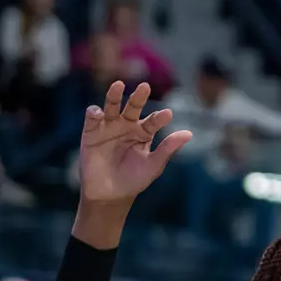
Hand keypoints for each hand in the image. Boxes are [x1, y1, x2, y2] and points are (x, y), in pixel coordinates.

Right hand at [78, 81, 190, 204]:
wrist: (109, 195)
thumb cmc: (134, 180)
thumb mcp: (153, 165)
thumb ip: (168, 149)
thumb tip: (189, 133)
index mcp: (144, 132)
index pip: (154, 121)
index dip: (160, 118)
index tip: (168, 114)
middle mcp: (127, 126)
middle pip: (133, 107)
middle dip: (138, 97)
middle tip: (145, 87)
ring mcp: (108, 128)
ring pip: (112, 107)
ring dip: (114, 96)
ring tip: (118, 85)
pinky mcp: (91, 134)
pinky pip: (92, 119)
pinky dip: (94, 113)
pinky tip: (98, 112)